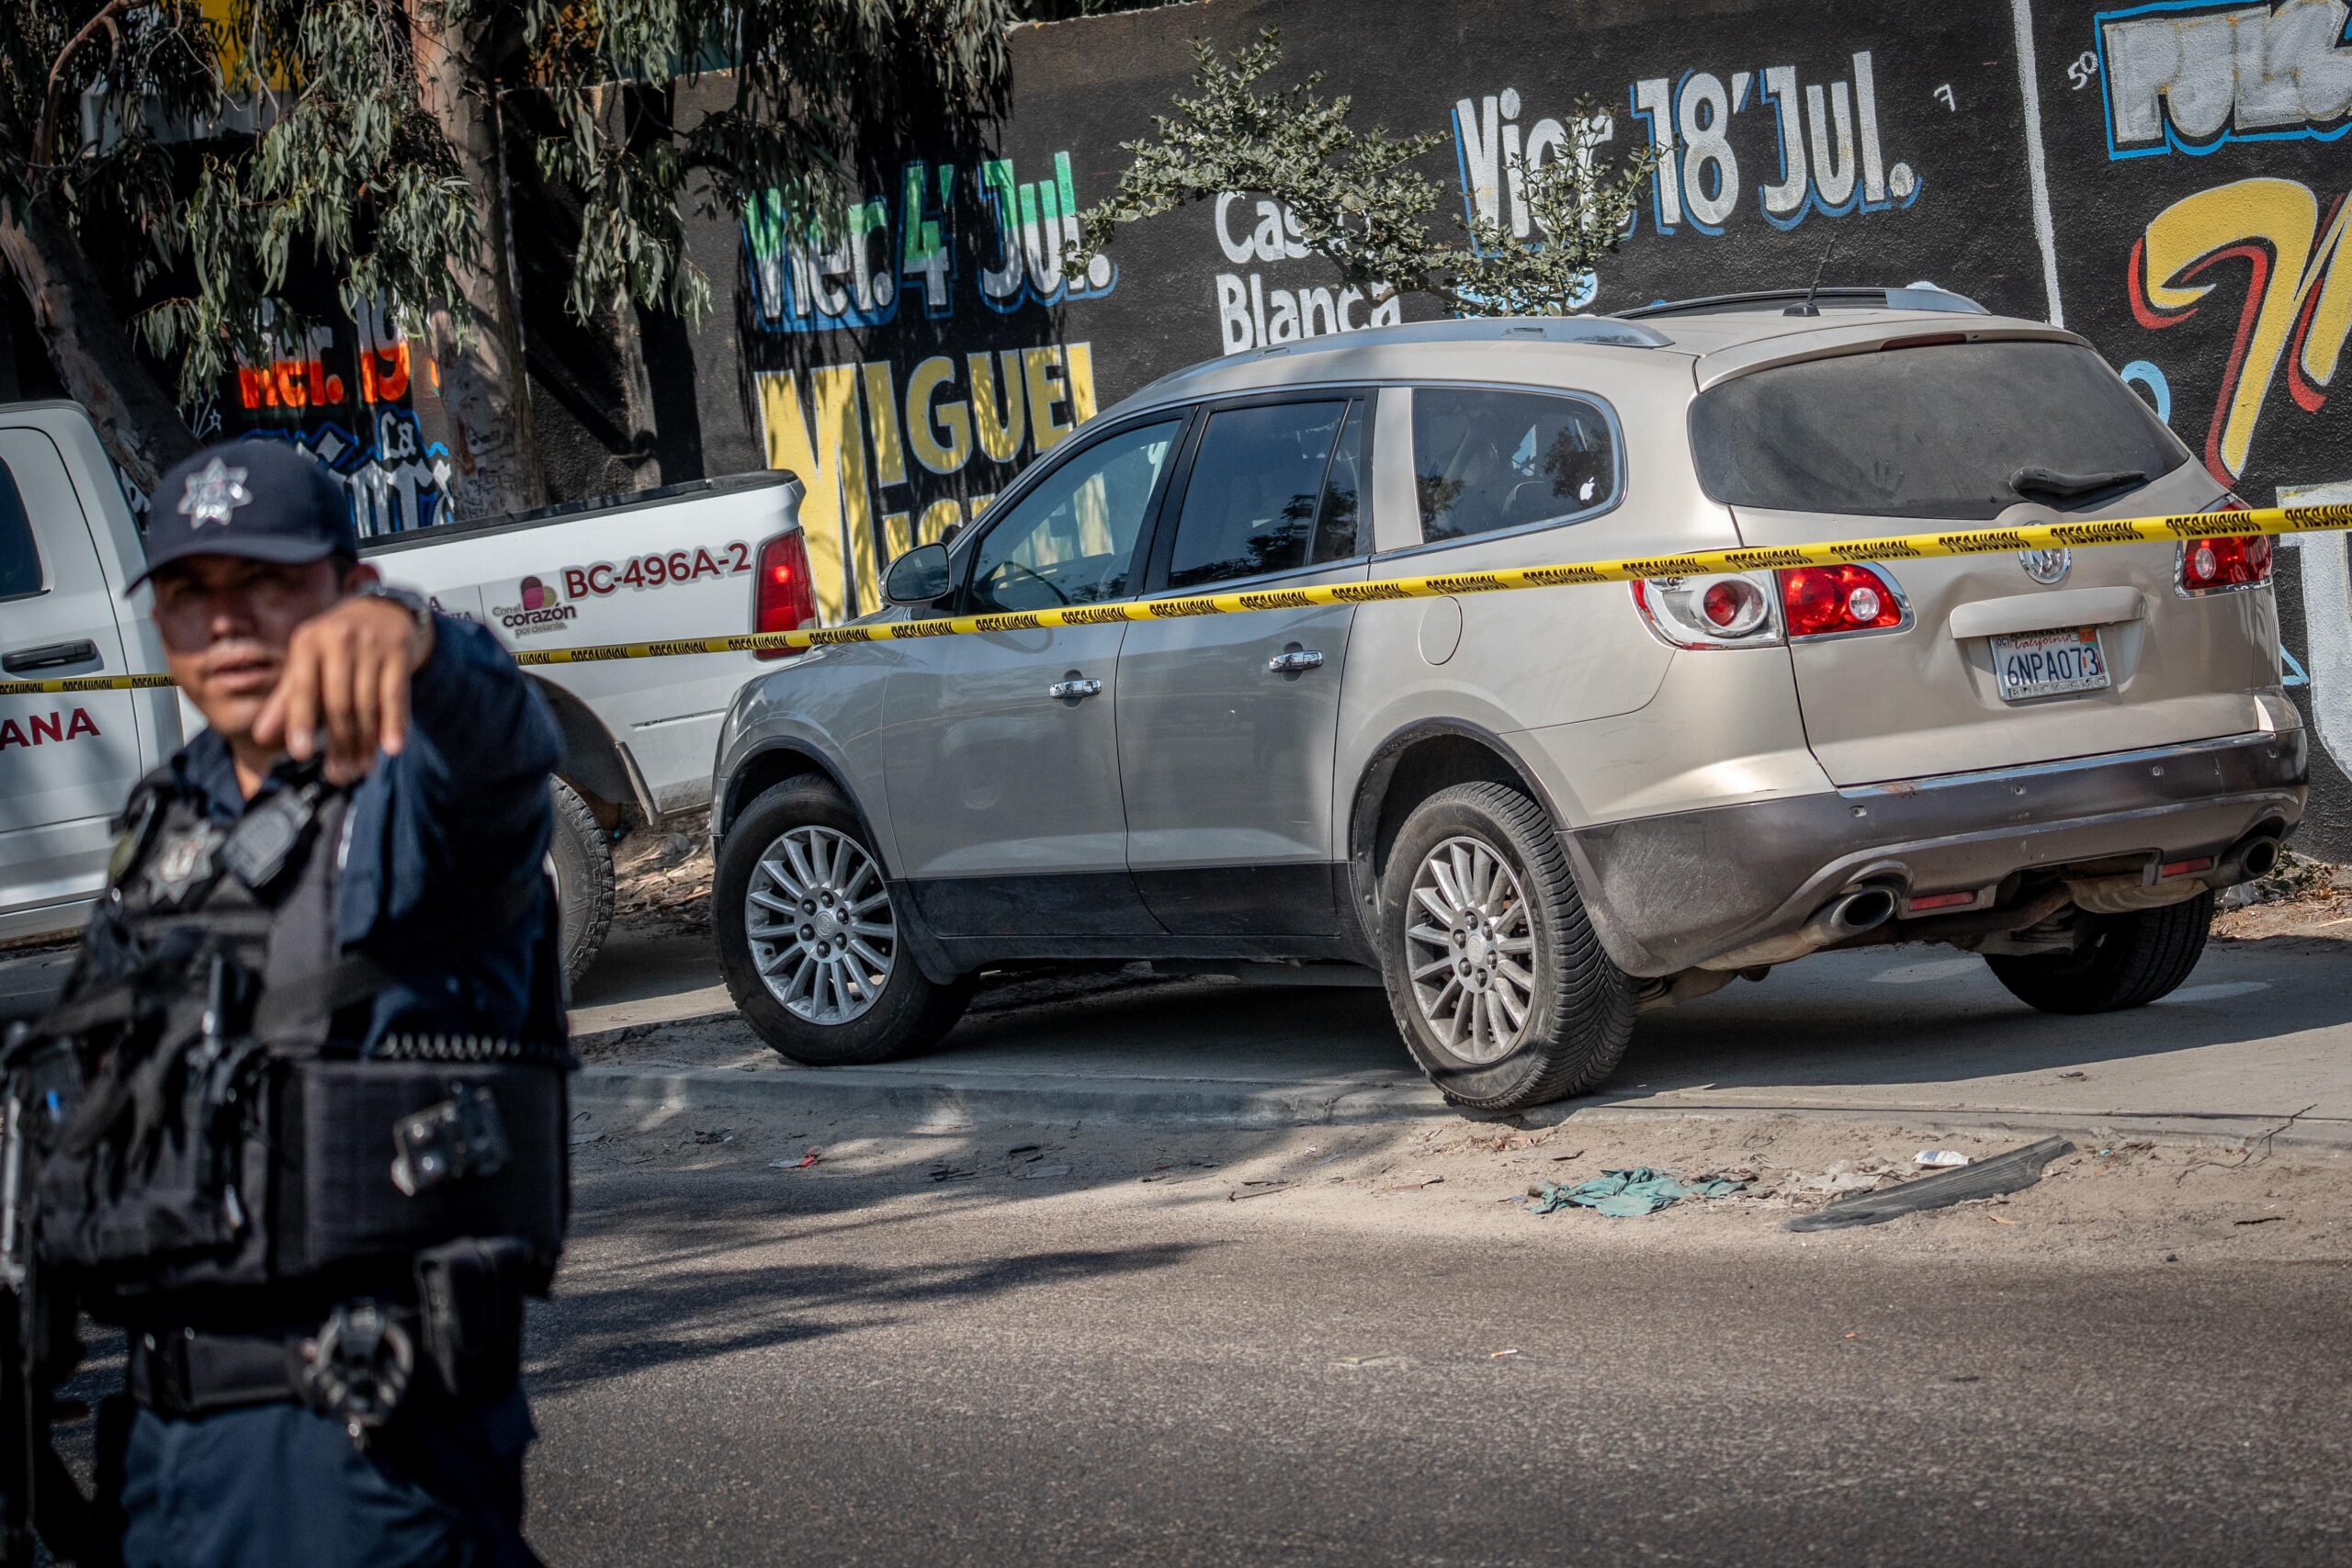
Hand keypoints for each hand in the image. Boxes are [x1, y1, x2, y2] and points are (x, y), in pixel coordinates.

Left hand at [252, 595, 434, 783]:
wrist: (384, 611)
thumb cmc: (338, 644)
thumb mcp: (308, 663)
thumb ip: (287, 698)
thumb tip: (262, 736)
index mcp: (307, 642)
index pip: (302, 688)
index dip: (301, 722)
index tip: (301, 754)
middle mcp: (338, 639)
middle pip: (338, 702)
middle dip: (339, 743)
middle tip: (339, 775)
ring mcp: (371, 644)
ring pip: (367, 703)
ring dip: (365, 742)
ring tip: (361, 768)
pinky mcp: (399, 652)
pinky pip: (396, 695)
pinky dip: (395, 723)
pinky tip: (392, 748)